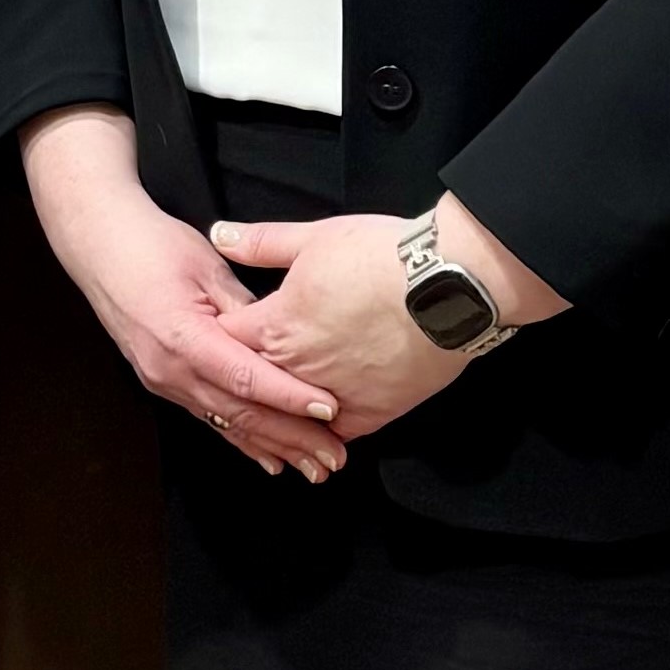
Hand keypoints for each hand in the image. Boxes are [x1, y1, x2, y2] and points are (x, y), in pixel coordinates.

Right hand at [17, 108, 342, 478]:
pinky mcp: (163, 381)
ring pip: (227, 422)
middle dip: (291, 438)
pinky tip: (269, 459)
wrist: (98, 245)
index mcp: (183, 337)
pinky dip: (242, 438)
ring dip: (272, 447)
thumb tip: (281, 338)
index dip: (289, 397)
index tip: (330, 411)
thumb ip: (244, 309)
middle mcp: (171, 368)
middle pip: (240, 412)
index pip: (246, 377)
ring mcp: (164, 380)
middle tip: (333, 458)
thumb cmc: (151, 245)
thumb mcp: (208, 267)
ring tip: (312, 468)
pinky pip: (209, 416)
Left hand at [213, 193, 561, 443]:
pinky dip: (323, 432)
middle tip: (238, 381)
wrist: (448, 287)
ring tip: (273, 413)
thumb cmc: (383, 257)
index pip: (226, 339)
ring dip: (279, 413)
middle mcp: (295, 368)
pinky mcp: (369, 414)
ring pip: (288, 416)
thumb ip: (262, 243)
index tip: (223, 334)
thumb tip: (221, 235)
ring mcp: (330, 397)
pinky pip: (334, 434)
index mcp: (274, 326)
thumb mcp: (316, 237)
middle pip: (251, 383)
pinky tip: (318, 431)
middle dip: (243, 379)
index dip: (222, 334)